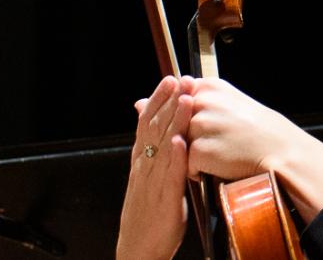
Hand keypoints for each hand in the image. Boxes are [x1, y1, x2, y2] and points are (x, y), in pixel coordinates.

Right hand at [117, 77, 190, 259]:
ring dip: (173, 122)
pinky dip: (173, 158)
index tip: (170, 79)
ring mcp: (152, 184)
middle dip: (166, 102)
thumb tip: (162, 128)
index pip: (146, 125)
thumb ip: (152, 153)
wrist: (139, 249)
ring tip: (184, 99)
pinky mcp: (163, 201)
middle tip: (178, 78)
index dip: (157, 101)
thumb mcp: (149, 178)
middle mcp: (144, 169)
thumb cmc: (149, 213)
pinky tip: (180, 142)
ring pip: (161, 148)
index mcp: (141, 163)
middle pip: (152, 130)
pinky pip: (168, 177)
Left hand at [178, 77, 322, 221]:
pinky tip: (220, 163)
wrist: (280, 149)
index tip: (214, 124)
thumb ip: (198, 101)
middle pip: (178, 125)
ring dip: (194, 153)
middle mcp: (203, 101)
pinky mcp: (199, 150)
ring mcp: (201, 125)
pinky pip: (187, 164)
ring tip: (221, 151)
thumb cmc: (257, 129)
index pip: (180, 102)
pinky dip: (199, 169)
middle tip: (220, 140)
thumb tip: (154, 102)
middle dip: (190, 137)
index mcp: (211, 86)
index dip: (192, 118)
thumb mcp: (230, 103)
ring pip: (180, 144)